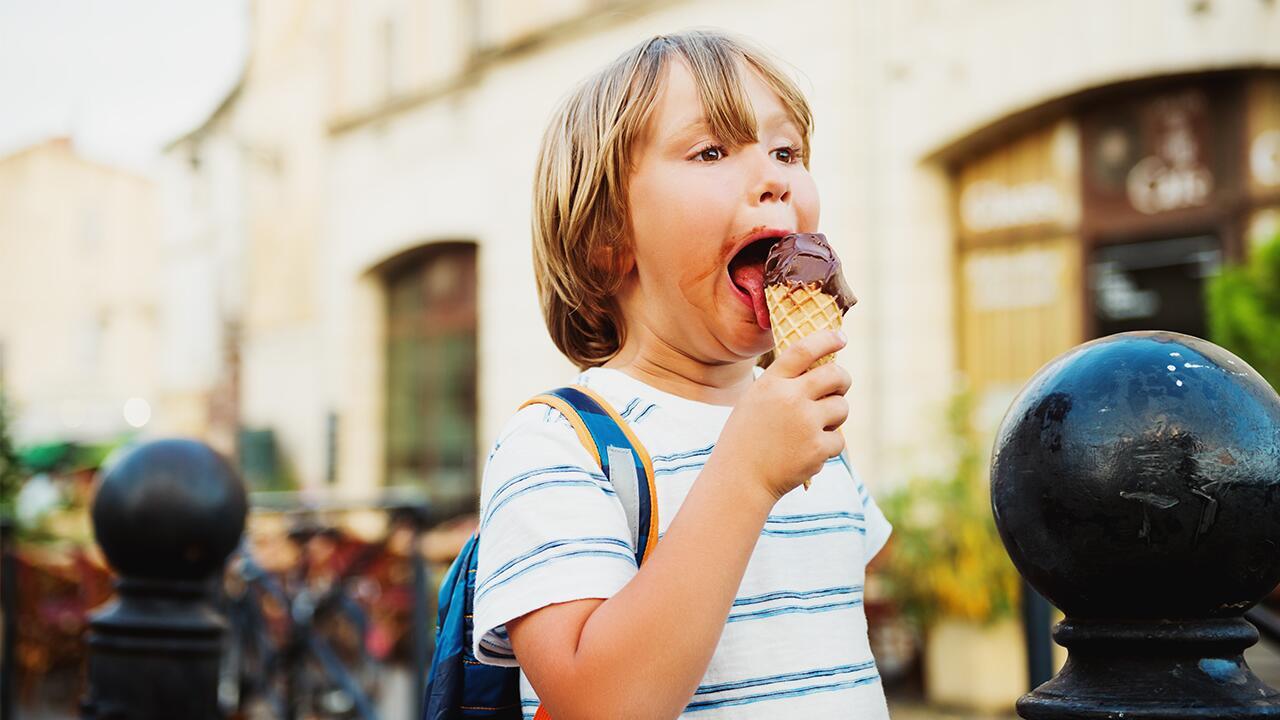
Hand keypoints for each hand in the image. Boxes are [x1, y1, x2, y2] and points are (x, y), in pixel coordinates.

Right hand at [715, 330, 850, 502]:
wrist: (739, 479)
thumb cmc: (745, 439)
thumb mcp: (754, 401)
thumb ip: (782, 385)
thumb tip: (821, 372)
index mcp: (770, 383)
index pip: (804, 350)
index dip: (826, 339)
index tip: (841, 337)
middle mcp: (790, 398)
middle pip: (835, 376)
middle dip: (842, 380)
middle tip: (838, 387)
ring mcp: (806, 423)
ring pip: (842, 407)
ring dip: (834, 416)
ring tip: (814, 429)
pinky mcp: (817, 448)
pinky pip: (839, 439)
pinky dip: (828, 446)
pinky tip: (807, 453)